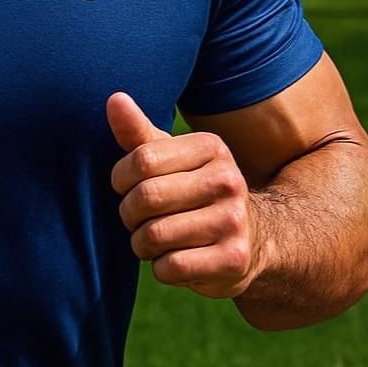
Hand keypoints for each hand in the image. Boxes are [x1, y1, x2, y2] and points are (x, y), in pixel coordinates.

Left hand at [106, 91, 261, 300]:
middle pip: (146, 198)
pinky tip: (174, 259)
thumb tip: (114, 98)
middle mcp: (228, 181)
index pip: (141, 160)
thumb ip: (138, 132)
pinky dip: (160, 268)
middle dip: (128, 214)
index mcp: (211, 148)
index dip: (120, 179)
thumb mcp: (170, 158)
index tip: (127, 187)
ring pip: (153, 236)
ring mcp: (234, 221)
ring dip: (141, 244)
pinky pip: (170, 267)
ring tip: (154, 239)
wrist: (253, 237)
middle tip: (137, 218)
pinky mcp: (233, 260)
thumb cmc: (193, 190)